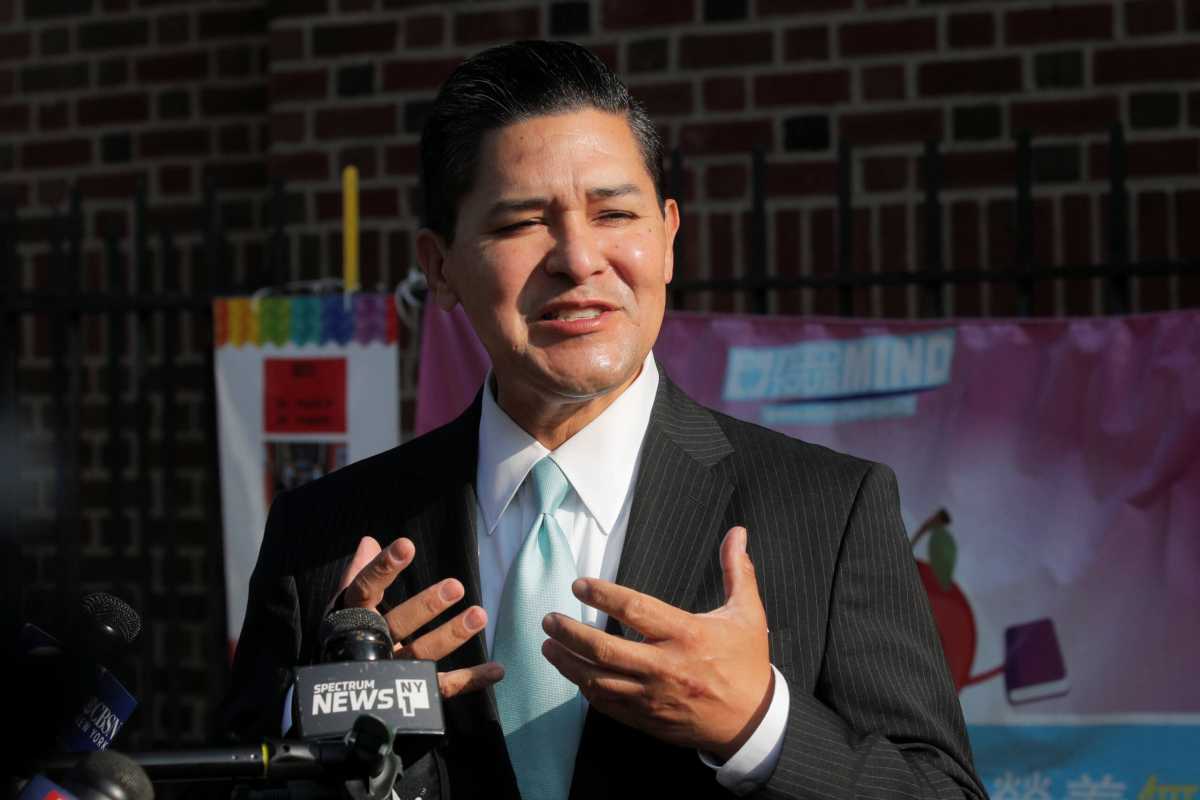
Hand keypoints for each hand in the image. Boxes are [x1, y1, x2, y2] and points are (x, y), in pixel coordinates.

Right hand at [337, 536, 503, 698]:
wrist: (339, 690)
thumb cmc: (347, 635)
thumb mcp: (348, 604)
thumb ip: (361, 574)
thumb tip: (369, 542)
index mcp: (353, 618)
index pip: (366, 588)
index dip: (384, 568)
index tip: (407, 546)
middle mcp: (372, 645)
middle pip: (399, 623)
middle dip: (426, 606)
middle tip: (456, 586)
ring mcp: (392, 671)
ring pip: (423, 654)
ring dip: (453, 635)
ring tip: (480, 615)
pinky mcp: (411, 692)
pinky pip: (442, 687)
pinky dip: (470, 680)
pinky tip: (497, 670)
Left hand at [541, 526, 771, 759]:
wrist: (752, 722)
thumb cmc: (747, 663)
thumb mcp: (747, 614)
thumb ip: (737, 571)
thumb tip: (738, 532)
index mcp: (686, 634)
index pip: (634, 609)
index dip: (603, 594)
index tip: (579, 585)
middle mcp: (665, 666)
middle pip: (604, 649)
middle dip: (570, 631)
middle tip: (549, 619)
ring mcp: (653, 696)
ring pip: (597, 680)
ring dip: (568, 662)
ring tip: (548, 646)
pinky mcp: (647, 719)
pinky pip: (607, 704)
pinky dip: (586, 688)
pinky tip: (574, 674)